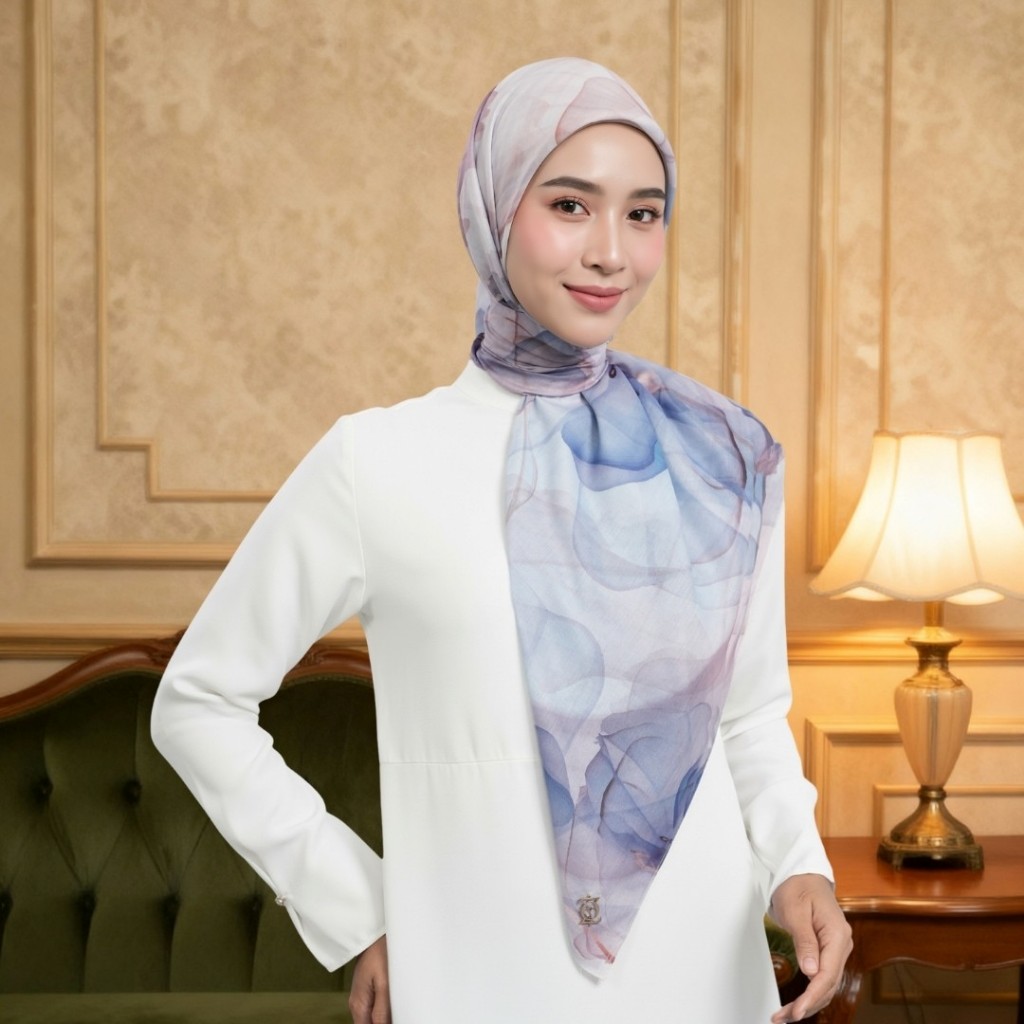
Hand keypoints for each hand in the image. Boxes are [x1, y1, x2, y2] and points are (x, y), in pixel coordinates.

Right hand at [349, 934, 390, 1023]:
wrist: (373, 933)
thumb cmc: (379, 953)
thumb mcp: (384, 983)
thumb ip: (382, 1009)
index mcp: (359, 1005)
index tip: (397, 1019)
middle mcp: (357, 1004)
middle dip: (384, 1022)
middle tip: (400, 1014)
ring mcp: (361, 998)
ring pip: (371, 1018)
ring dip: (384, 1018)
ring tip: (399, 1010)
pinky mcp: (366, 991)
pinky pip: (373, 1008)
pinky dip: (383, 1010)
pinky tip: (394, 1004)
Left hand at [768, 873, 851, 1022]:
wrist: (802, 874)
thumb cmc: (797, 887)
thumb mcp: (795, 911)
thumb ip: (804, 942)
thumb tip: (811, 972)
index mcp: (836, 934)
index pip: (828, 974)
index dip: (812, 996)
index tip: (797, 1011)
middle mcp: (841, 944)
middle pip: (829, 984)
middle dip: (808, 1005)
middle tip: (784, 1017)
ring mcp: (837, 949)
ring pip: (827, 985)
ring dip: (810, 1002)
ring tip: (786, 1015)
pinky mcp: (829, 951)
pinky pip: (823, 977)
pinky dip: (812, 992)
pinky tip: (799, 1003)